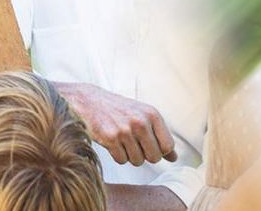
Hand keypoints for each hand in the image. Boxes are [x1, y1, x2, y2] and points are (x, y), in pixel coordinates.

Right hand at [56, 82, 177, 166]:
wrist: (87, 100)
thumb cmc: (116, 109)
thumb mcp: (141, 115)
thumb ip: (158, 135)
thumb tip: (174, 158)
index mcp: (151, 114)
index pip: (168, 147)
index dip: (159, 150)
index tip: (148, 143)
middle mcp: (140, 121)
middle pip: (154, 157)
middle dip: (144, 155)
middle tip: (132, 143)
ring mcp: (125, 130)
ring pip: (138, 161)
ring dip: (129, 155)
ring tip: (121, 140)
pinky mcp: (110, 138)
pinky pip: (122, 160)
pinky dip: (117, 155)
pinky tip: (111, 142)